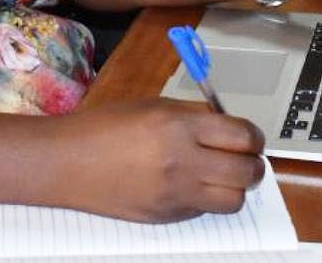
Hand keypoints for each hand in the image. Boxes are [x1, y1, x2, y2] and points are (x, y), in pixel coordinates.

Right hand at [63, 99, 264, 222]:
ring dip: (236, 188)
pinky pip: (204, 211)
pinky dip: (207, 199)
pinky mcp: (166, 215)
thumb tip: (227, 126)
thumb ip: (194, 116)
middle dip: (253, 165)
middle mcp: (181, 161)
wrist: (67, 162)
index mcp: (178, 125)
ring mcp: (174, 193)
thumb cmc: (104, 128)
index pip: (242, 136)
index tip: (251, 138)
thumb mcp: (154, 106)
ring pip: (233, 200)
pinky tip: (191, 185)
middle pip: (246, 172)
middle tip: (247, 159)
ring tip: (224, 176)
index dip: (254, 137)